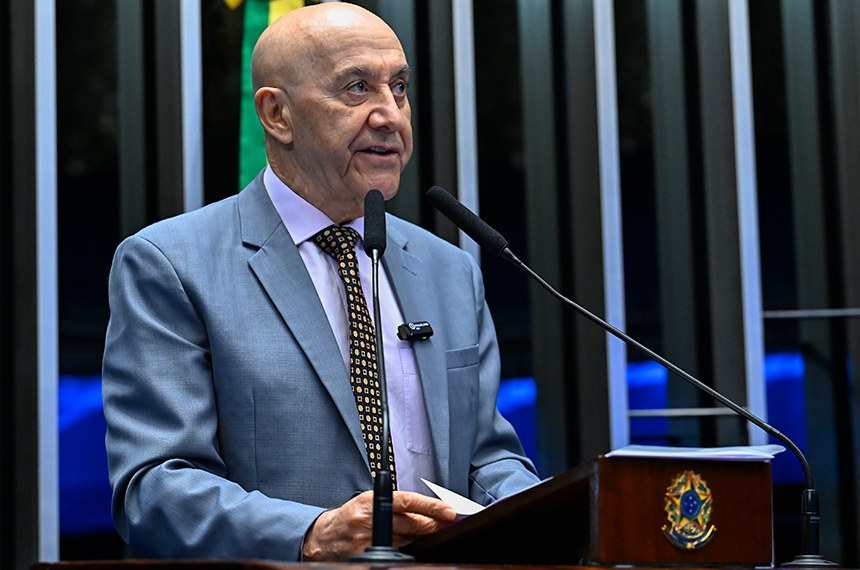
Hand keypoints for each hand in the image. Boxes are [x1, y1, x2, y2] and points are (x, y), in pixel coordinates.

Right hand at [301, 490, 457, 560]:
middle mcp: (369, 519)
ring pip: (408, 539)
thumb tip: (430, 511)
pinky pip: (397, 552)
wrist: (325, 537)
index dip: (431, 506)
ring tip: (427, 530)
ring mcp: (368, 539)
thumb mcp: (370, 501)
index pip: (408, 501)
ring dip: (421, 536)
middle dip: (432, 523)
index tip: (449, 511)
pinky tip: (410, 543)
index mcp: (371, 500)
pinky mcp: (367, 554)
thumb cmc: (352, 516)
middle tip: (446, 521)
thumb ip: (397, 504)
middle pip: (412, 524)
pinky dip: (407, 548)